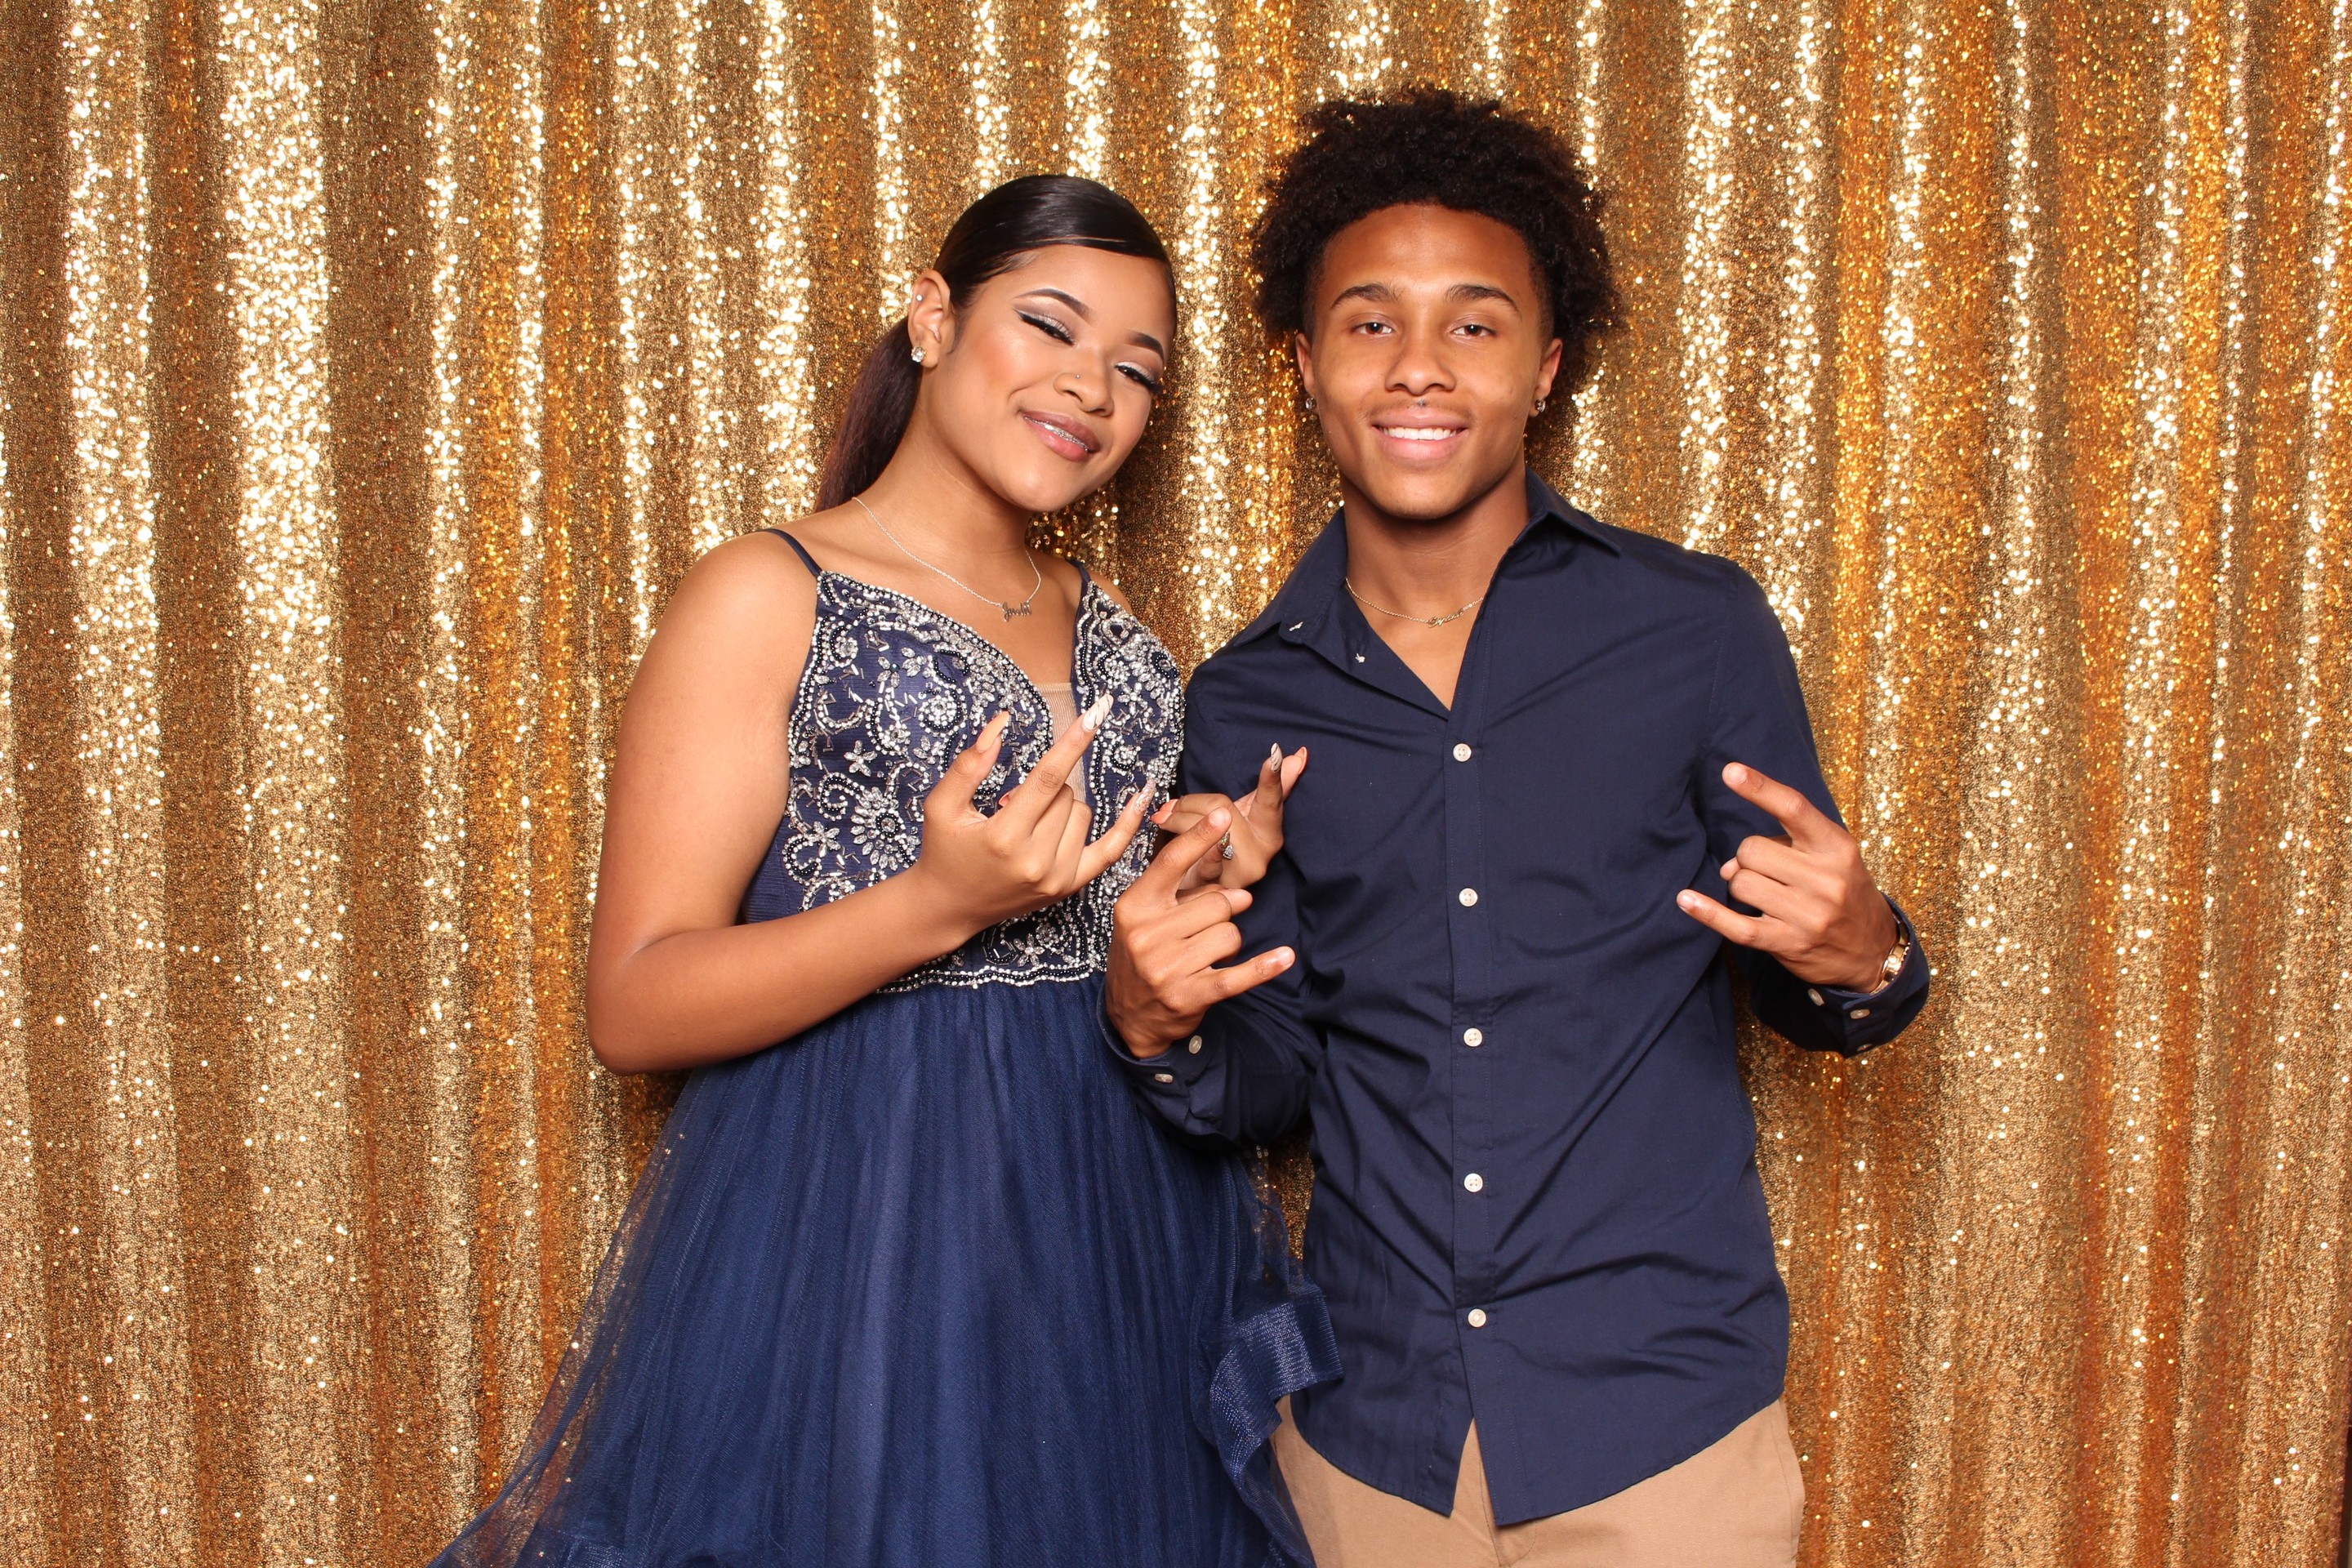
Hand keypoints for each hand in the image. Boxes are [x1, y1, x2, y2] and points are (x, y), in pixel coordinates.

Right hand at [909, 703, 1150, 936]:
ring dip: (1061, 807)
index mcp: (1004, 836)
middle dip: (1043, 789)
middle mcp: (1035, 860)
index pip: (1049, 778)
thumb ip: (970, 764)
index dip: (1074, 741)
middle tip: (1011, 808)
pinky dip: (1128, 824)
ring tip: (1027, 825)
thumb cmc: (944, 850)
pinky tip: (1143, 795)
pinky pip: (1110, 850)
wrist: (948, 907)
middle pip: (1065, 794)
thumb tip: (1001, 722)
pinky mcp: (1069, 887)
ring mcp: (1056, 878)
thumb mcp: (942, 805)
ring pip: (1083, 813)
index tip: (1098, 711)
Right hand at [1107, 807, 1295, 1058]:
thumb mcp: (1148, 916)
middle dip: (1225, 911)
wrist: (1129, 1016)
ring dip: (1230, 943)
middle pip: (1216, 904)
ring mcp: (1166, 967)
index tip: (1222, 813)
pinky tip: (1284, 957)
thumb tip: (1240, 892)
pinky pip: (1237, 975)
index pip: (1171, 864)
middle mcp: (1146, 934)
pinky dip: (1263, 966)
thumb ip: (1185, 894)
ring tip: (1207, 953)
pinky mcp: (1189, 995)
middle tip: (1212, 922)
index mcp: (1134, 906)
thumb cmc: (1144, 954)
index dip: (1199, 837)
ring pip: (1229, 935)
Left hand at [1152, 744, 1307, 888]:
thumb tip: (1299, 755)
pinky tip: (1170, 829)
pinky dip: (1184, 839)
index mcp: (1270, 833)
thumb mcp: (1245, 813)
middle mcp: (1261, 854)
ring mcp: (1241, 873)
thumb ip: (1270, 787)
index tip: (1276, 755)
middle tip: (1171, 806)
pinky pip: (1201, 856)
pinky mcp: (1216, 887)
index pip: (1271, 800)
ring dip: (1177, 819)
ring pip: (1204, 827)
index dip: (1273, 779)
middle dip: (1191, 803)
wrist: (1195, 893)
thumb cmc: (1222, 848)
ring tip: (1165, 820)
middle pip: (1222, 808)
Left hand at [1675, 762, 1901, 991]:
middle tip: (1770, 872)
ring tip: (1766, 896)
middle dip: (1749, 857)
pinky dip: (1708, 912)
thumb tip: (1730, 864)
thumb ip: (1785, 846)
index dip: (1760, 788)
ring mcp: (1808, 915)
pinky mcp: (1789, 944)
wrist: (1872, 950)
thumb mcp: (1832, 857)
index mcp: (1837, 848)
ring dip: (1741, 886)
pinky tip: (1686, 900)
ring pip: (1741, 883)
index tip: (1730, 771)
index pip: (1794, 809)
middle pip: (1751, 849)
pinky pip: (1736, 925)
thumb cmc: (1844, 892)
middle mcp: (1826, 879)